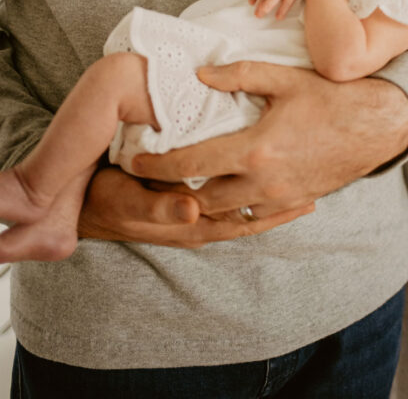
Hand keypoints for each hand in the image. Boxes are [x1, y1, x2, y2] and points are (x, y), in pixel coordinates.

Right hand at [78, 166, 312, 247]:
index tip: (299, 184)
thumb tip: (195, 209)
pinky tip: (273, 189)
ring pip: (247, 216)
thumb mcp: (128, 202)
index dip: (269, 204)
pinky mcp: (192, 210)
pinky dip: (257, 204)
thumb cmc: (108, 198)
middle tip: (319, 187)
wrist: (86, 205)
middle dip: (282, 207)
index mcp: (190, 221)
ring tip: (310, 192)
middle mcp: (199, 224)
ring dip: (275, 207)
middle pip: (251, 218)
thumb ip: (161, 208)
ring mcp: (197, 219)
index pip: (240, 217)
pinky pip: (234, 211)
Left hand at [130, 62, 407, 219]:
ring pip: (225, 214)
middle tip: (152, 179)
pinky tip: (222, 195)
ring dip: (201, 204)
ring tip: (181, 189)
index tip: (134, 162)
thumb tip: (199, 74)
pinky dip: (233, 210)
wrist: (376, 126)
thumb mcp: (284, 77)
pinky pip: (253, 217)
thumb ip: (238, 74)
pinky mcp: (293, 203)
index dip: (157, 165)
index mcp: (255, 148)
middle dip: (173, 192)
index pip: (191, 164)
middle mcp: (263, 181)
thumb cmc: (330, 97)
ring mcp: (279, 198)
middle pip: (201, 199)